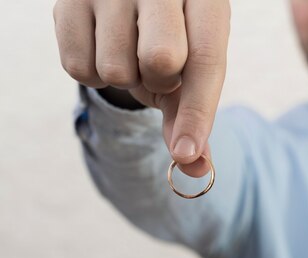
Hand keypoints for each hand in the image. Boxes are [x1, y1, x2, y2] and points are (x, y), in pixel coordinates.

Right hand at [52, 0, 230, 176]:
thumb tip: (195, 168)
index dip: (198, 113)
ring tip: (130, 51)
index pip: (206, 59)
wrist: (131, 2)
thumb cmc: (173, 39)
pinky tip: (103, 47)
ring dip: (125, 78)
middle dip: (160, 82)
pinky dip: (93, 74)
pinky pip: (78, 69)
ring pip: (115, 70)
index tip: (186, 154)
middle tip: (158, 68)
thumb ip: (194, 116)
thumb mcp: (193, 68)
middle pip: (160, 61)